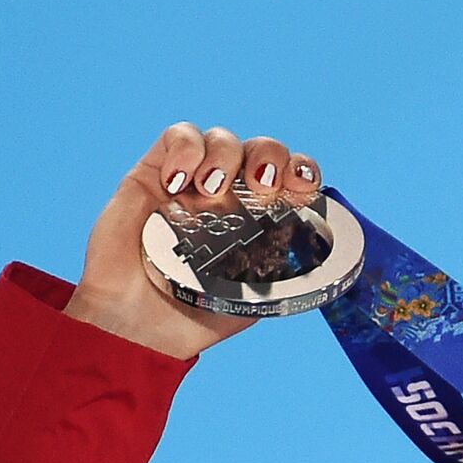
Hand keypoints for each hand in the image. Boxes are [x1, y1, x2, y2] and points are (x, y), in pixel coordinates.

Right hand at [64, 122, 322, 358]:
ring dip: (226, 154)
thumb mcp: (253, 299)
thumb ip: (282, 277)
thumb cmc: (196, 314)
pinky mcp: (155, 172)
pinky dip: (185, 149)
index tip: (303, 187)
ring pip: (223, 139)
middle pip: (262, 150)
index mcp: (261, 219)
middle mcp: (231, 195)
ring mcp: (194, 181)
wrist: (139, 326)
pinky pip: (178, 136)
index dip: (303, 171)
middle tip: (260, 185)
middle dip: (269, 157)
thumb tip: (322, 266)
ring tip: (211, 191)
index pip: (292, 178)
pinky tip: (179, 182)